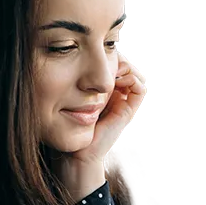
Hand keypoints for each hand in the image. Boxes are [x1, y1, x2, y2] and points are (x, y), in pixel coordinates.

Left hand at [56, 53, 146, 201]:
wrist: (76, 151)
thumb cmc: (65, 123)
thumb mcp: (66, 93)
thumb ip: (72, 77)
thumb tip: (73, 55)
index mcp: (99, 88)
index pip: (111, 62)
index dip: (106, 54)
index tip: (93, 53)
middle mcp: (113, 93)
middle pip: (123, 65)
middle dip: (115, 58)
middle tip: (103, 57)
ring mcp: (122, 101)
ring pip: (133, 73)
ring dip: (124, 66)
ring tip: (110, 68)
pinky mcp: (127, 110)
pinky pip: (140, 87)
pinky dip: (132, 78)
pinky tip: (116, 78)